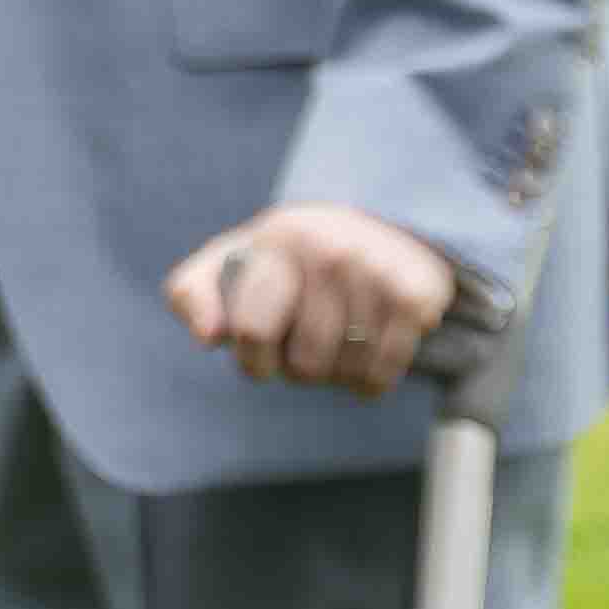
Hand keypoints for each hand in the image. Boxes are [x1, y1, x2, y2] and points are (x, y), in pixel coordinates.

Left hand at [166, 202, 463, 396]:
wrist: (378, 226)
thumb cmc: (287, 261)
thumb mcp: (230, 264)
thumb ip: (193, 294)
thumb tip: (209, 337)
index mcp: (277, 241)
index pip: (253, 330)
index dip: (254, 362)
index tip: (261, 358)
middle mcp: (329, 251)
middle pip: (306, 364)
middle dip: (299, 370)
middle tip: (304, 347)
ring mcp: (375, 271)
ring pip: (346, 373)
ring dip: (336, 375)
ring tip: (335, 345)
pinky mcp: (415, 296)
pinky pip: (382, 374)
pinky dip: (370, 382)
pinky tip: (365, 356)